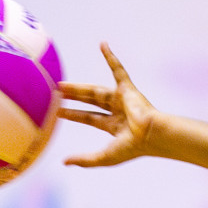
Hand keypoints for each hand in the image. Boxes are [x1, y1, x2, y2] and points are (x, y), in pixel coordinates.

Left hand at [57, 43, 158, 167]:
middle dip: (74, 98)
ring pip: (95, 90)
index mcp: (115, 126)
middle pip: (90, 102)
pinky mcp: (128, 89)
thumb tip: (64, 162)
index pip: (90, 118)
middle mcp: (118, 111)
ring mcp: (123, 99)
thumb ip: (84, 160)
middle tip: (57, 92)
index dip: (74, 115)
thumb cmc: (132, 148)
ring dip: (79, 87)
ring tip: (61, 84)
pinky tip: (102, 44)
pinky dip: (111, 57)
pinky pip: (118, 69)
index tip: (59, 112)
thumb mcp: (104, 157)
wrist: (151, 135)